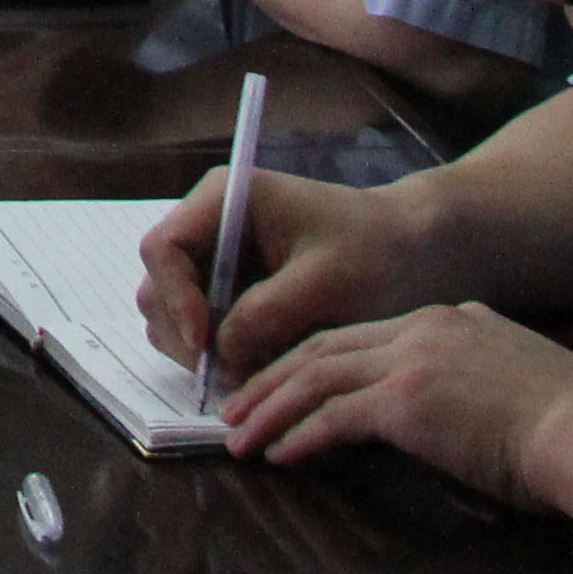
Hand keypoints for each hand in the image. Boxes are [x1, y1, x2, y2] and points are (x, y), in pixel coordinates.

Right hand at [136, 163, 436, 384]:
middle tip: (228, 372)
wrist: (413, 251)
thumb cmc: (375, 252)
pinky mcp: (231, 289)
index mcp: (223, 201)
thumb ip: (265, 314)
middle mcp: (208, 226)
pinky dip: (218, 353)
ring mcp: (216, 260)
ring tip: (247, 371)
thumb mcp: (325, 283)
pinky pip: (202, 327)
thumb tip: (219, 355)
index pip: (163, 249)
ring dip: (200, 348)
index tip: (207, 344)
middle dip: (185, 332)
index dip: (176, 298)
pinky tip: (256, 365)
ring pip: (173, 312)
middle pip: (159, 285)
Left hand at [221, 301, 572, 506]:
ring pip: (317, 377)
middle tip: (240, 404)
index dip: (318, 359)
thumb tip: (457, 411)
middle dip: (276, 377)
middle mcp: (426, 328)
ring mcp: (414, 360)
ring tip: (240, 435)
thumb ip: (479, 382)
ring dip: (272, 408)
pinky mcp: (408, 401)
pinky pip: (335, 416)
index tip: (287, 380)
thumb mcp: (520, 382)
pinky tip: (279, 455)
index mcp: (453, 320)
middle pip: (327, 347)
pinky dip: (301, 435)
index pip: (365, 335)